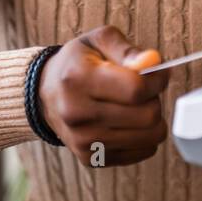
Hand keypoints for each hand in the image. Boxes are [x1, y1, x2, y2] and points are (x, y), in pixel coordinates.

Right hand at [36, 25, 170, 166]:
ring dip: (151, 120)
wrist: (44, 95)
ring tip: (134, 106)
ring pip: (149, 137)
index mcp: (78, 79)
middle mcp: (77, 114)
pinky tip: (127, 123)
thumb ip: (127, 49)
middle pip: (147, 116)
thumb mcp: (98, 41)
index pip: (136, 89)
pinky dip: (143, 137)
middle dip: (154, 100)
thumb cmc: (77, 64)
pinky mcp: (91, 158)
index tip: (157, 74)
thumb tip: (153, 62)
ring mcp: (83, 141)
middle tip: (142, 91)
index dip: (157, 80)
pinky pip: (142, 152)